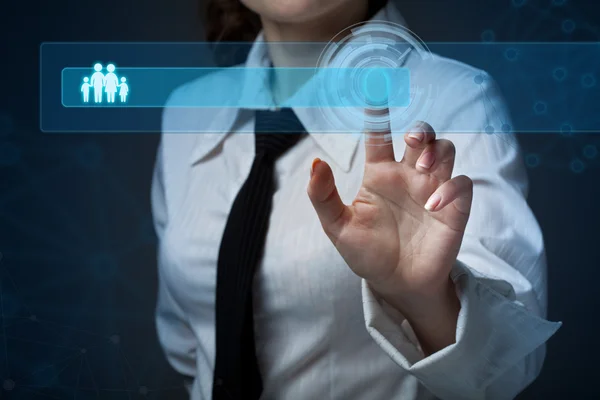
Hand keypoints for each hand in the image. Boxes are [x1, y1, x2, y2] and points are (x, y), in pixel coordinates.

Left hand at [307, 108, 472, 351]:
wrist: (395, 285)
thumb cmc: (366, 254)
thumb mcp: (337, 227)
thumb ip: (323, 196)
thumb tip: (315, 162)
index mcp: (379, 175)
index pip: (380, 135)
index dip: (378, 113)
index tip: (377, 88)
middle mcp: (407, 176)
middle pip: (422, 136)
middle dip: (422, 129)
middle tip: (413, 139)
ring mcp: (432, 190)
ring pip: (446, 150)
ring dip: (438, 151)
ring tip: (423, 167)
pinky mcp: (454, 209)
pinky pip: (462, 184)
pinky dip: (451, 187)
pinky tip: (432, 203)